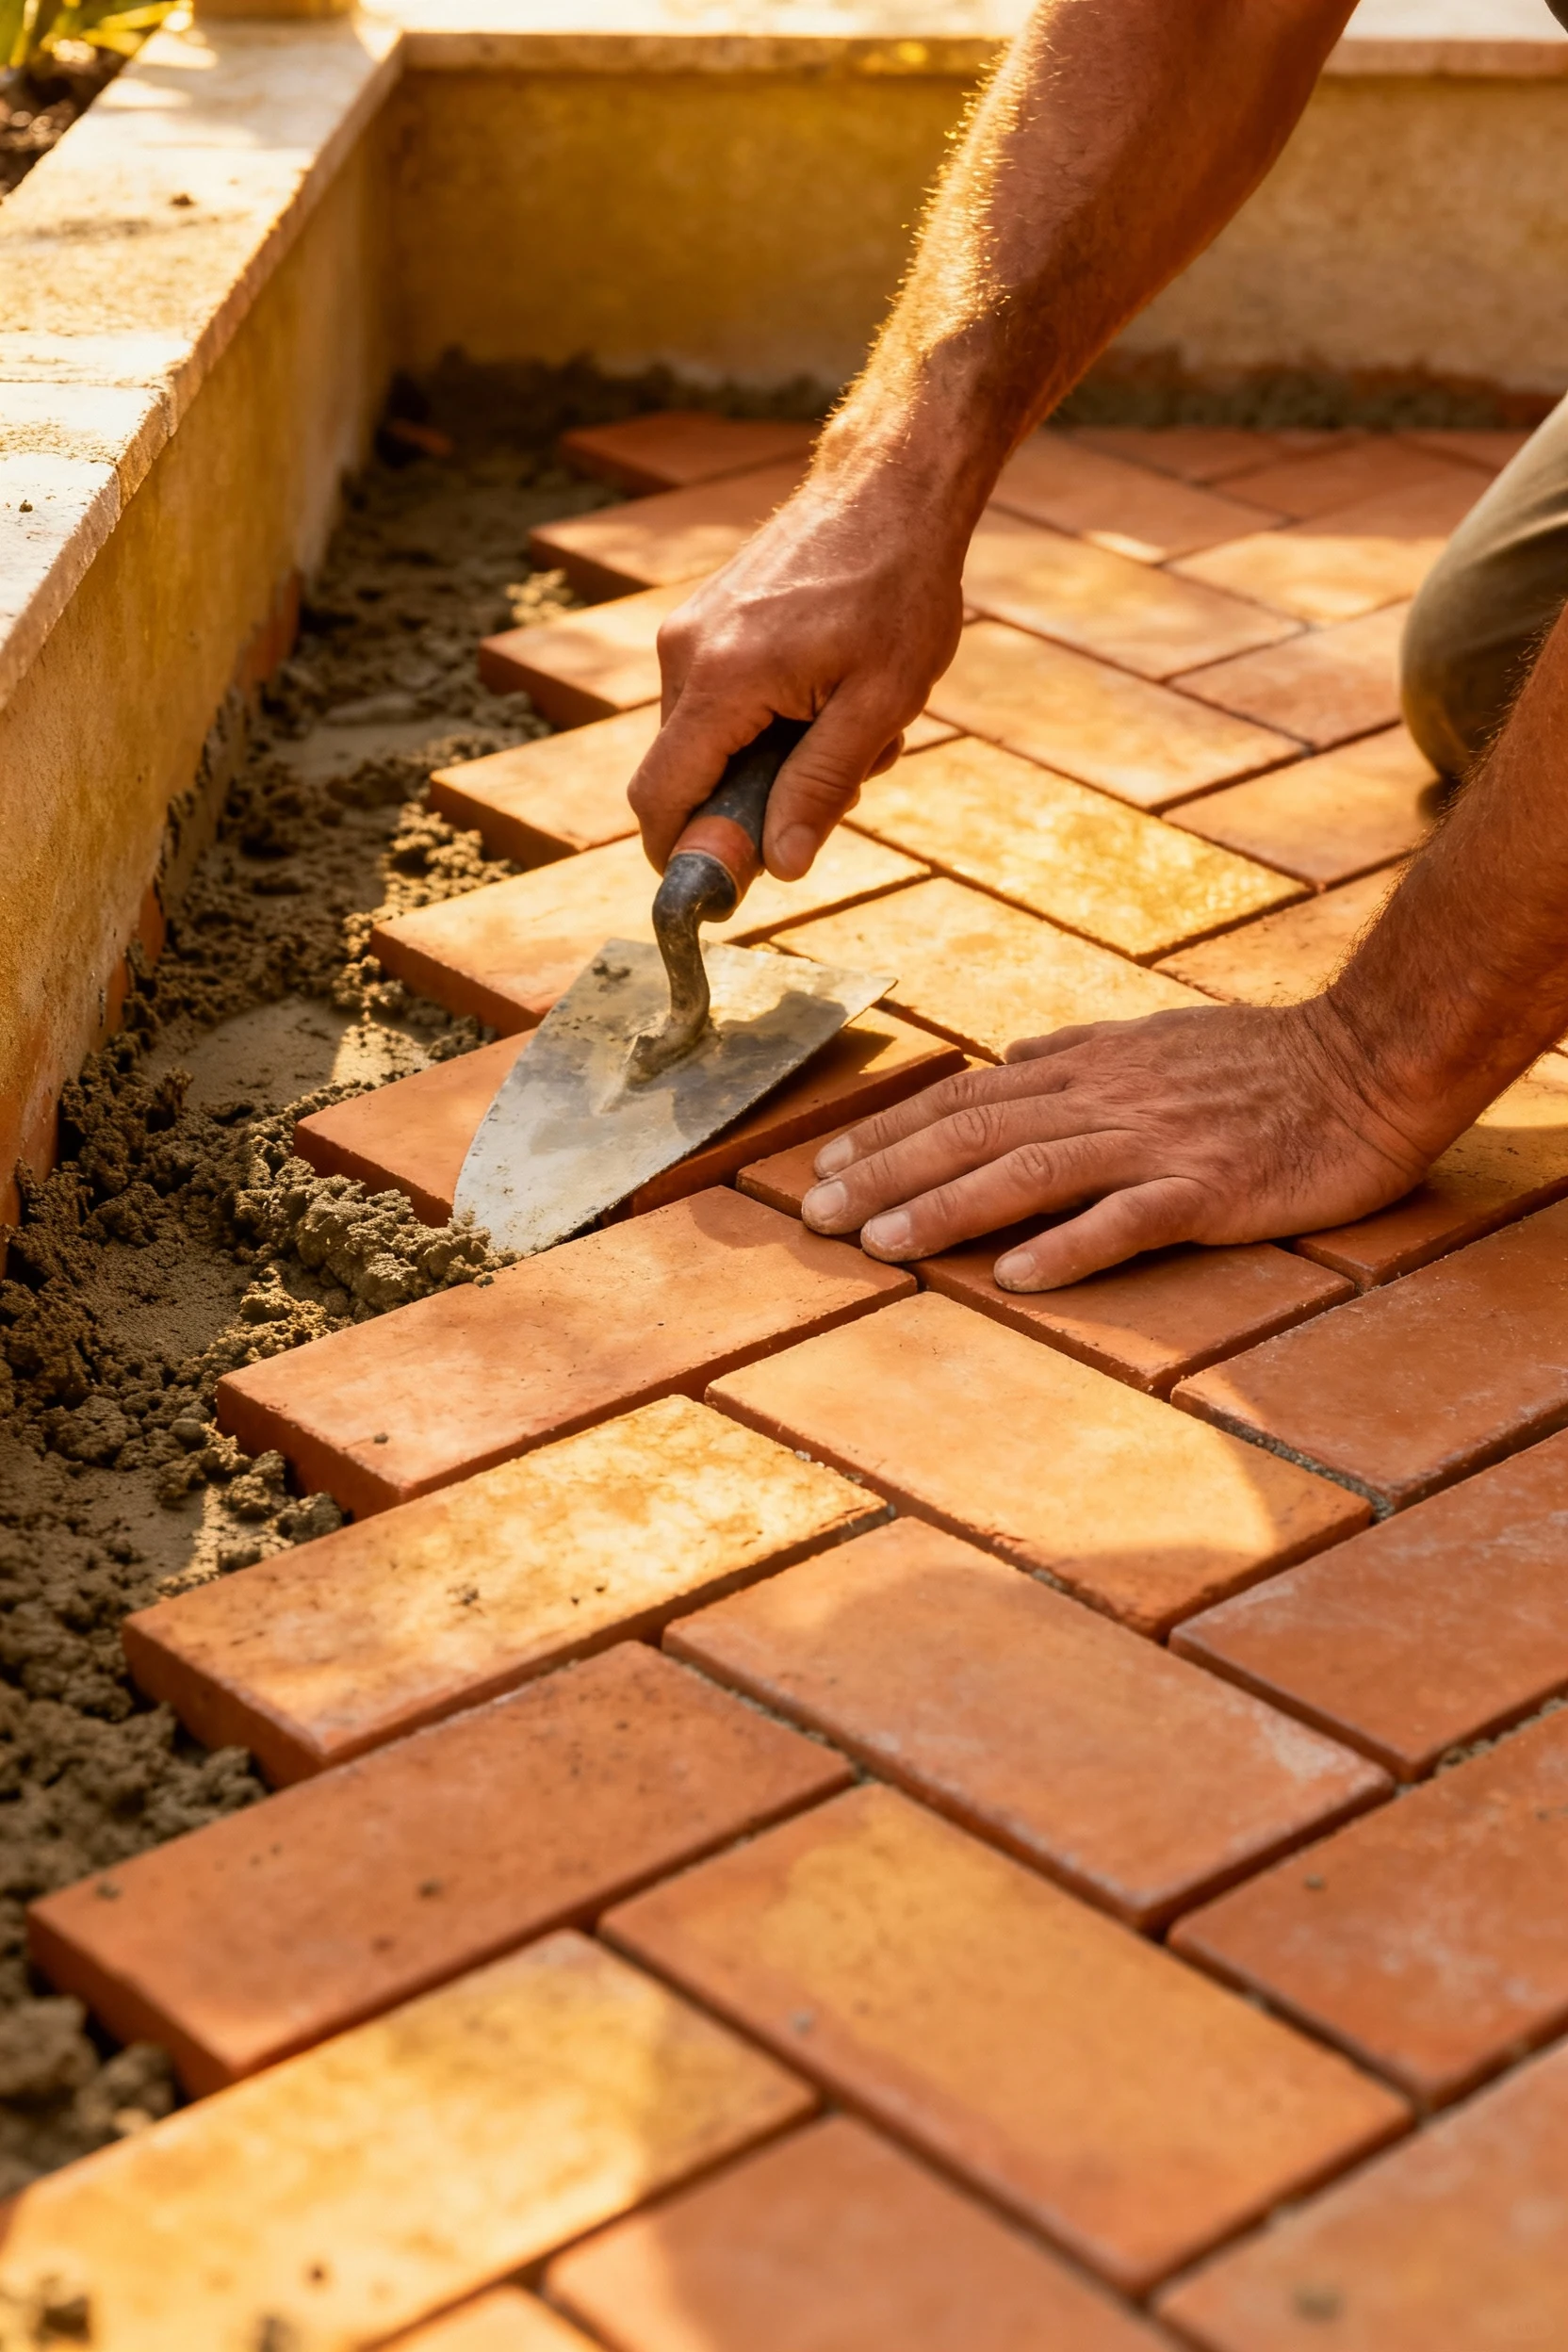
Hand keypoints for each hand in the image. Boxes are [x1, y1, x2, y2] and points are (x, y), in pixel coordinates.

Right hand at [627, 462, 969, 883]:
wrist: (890, 487)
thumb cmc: (898, 590)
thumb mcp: (881, 703)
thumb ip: (821, 787)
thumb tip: (778, 867)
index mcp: (723, 679)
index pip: (661, 797)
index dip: (681, 855)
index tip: (724, 889)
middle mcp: (684, 653)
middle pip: (683, 775)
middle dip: (751, 802)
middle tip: (842, 780)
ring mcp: (687, 630)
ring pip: (706, 742)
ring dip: (770, 760)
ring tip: (848, 721)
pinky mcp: (701, 619)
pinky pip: (717, 702)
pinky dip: (768, 720)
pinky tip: (829, 690)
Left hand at [799, 997, 1448, 1287]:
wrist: (1369, 1062)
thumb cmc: (1264, 1059)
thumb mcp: (1155, 1037)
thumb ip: (1076, 1051)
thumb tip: (1007, 1059)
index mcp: (1088, 1066)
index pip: (965, 1098)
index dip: (891, 1131)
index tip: (828, 1164)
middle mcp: (1106, 1098)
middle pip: (974, 1134)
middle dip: (887, 1174)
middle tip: (817, 1217)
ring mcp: (1155, 1143)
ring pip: (1029, 1172)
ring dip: (948, 1209)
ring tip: (882, 1247)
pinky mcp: (1209, 1189)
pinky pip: (1127, 1219)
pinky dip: (1067, 1247)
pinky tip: (1015, 1276)